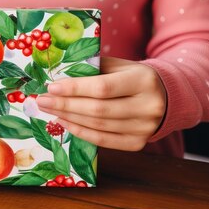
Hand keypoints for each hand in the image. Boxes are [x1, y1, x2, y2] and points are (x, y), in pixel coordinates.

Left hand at [36, 57, 166, 150]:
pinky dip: (81, 132)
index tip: (51, 87)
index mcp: (143, 80)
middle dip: (65, 105)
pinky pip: (103, 141)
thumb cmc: (134, 77)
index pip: (103, 87)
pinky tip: (64, 123)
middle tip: (42, 100)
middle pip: (98, 110)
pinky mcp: (138, 143)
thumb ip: (94, 68)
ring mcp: (145, 128)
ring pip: (98, 126)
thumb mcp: (120, 65)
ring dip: (69, 118)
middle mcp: (148, 106)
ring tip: (50, 110)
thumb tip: (59, 75)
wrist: (167, 96)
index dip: (75, 88)